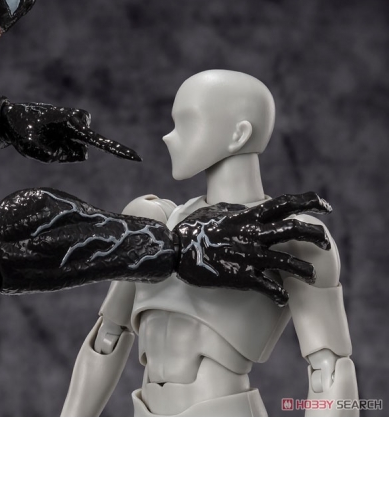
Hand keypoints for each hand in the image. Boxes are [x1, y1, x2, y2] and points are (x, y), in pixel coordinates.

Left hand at [1, 102, 139, 162]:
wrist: (11, 117)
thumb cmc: (20, 130)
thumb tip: (76, 154)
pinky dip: (57, 148)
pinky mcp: (71, 128)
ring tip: (42, 136)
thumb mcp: (31, 148)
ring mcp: (75, 124)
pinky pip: (70, 149)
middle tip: (41, 138)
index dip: (118, 151)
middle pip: (80, 152)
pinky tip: (45, 136)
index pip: (98, 141)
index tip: (136, 158)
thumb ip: (55, 156)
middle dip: (63, 153)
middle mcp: (78, 121)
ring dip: (59, 150)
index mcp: (71, 122)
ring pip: (76, 151)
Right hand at [174, 193, 331, 305]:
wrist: (174, 250)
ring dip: (305, 270)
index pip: (285, 203)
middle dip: (316, 235)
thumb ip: (234, 208)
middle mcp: (253, 233)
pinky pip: (270, 287)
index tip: (325, 206)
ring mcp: (249, 255)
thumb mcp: (214, 210)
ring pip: (289, 261)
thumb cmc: (192, 229)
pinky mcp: (242, 276)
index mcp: (247, 215)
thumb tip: (244, 206)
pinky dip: (280, 294)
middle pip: (295, 229)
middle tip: (325, 243)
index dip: (309, 202)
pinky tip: (282, 298)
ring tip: (312, 277)